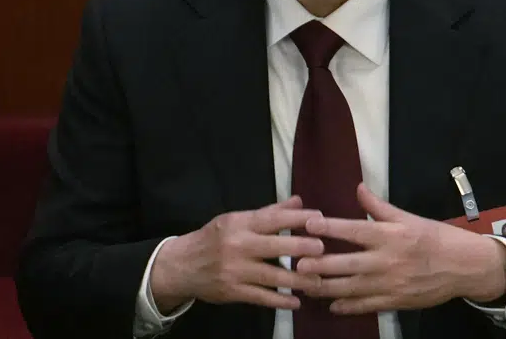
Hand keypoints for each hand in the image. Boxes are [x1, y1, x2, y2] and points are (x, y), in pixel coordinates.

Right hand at [150, 196, 324, 311]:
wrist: (182, 266)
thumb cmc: (215, 238)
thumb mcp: (237, 219)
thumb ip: (270, 213)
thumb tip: (300, 202)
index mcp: (240, 223)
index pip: (273, 218)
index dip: (297, 219)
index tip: (320, 219)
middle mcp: (238, 245)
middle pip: (275, 246)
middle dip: (301, 247)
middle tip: (323, 249)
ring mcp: (235, 270)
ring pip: (271, 275)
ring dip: (297, 280)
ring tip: (318, 281)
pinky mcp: (233, 291)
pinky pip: (261, 297)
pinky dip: (280, 300)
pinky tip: (296, 302)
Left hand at [297, 183, 505, 313]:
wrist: (464, 267)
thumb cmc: (435, 237)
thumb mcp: (408, 217)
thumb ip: (379, 206)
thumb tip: (358, 188)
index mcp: (390, 235)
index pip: (354, 229)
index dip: (330, 227)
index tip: (308, 224)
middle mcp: (387, 260)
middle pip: (347, 263)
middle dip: (320, 265)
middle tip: (296, 264)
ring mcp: (390, 284)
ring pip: (351, 288)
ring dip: (326, 288)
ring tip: (305, 286)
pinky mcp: (394, 301)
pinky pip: (366, 306)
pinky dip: (347, 306)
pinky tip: (331, 305)